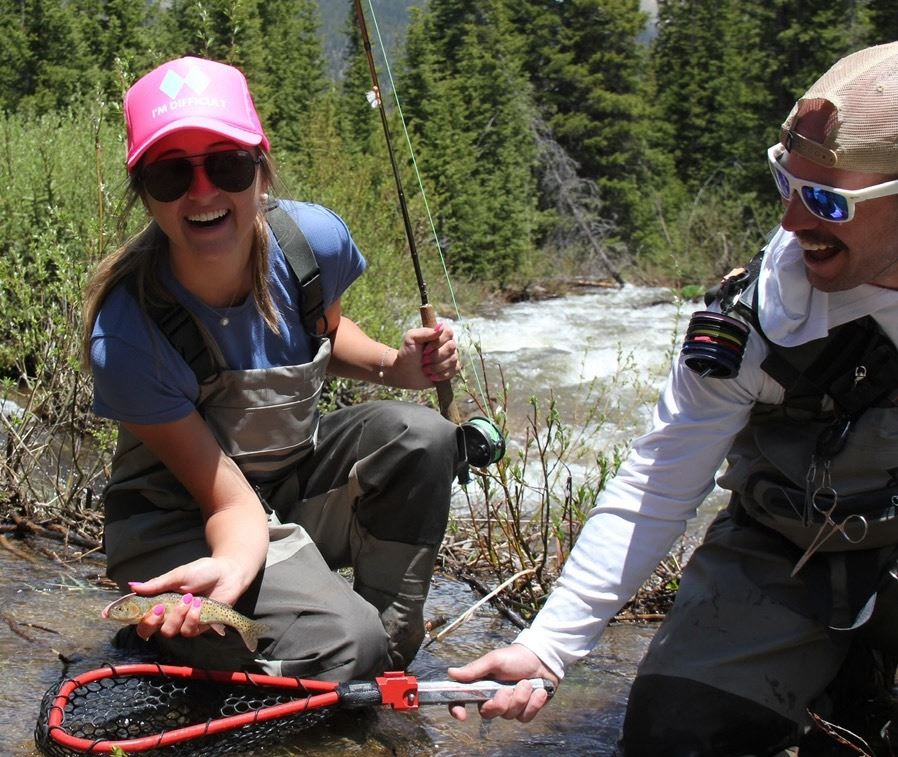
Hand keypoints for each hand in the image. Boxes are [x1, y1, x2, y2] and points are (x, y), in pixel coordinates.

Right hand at [127, 556, 243, 641]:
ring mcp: (182, 623)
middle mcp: (167, 615)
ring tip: (190, 599)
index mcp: (158, 601)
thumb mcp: (178, 575)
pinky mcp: (198, 628)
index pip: (135, 614)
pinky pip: (188, 631)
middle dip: (150, 622)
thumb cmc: (202, 571)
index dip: (120, 616)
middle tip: (159, 608)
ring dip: (178, 616)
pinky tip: (199, 605)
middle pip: (146, 631)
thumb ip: (156, 584)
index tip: (106, 614)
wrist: (228, 573)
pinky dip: (192, 618)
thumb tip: (132, 586)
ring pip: (168, 632)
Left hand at [394, 322, 459, 388]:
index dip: (437, 342)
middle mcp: (447, 343)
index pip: (448, 332)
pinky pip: (454, 370)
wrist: (405, 373)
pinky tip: (432, 376)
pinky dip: (441, 374)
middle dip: (435, 356)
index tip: (425, 350)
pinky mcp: (452, 369)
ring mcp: (451, 356)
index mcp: (438, 334)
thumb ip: (424, 332)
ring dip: (436, 367)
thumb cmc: (407, 354)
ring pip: (453, 360)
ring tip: (425, 369)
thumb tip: (440, 327)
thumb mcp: (411, 339)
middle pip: (451, 347)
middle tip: (423, 360)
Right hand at [447, 644, 558, 721]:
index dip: (457, 710)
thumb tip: (451, 673)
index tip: (462, 715)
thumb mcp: (494, 659)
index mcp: (481, 685)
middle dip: (500, 702)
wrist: (543, 659)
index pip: (462, 700)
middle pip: (488, 713)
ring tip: (527, 683)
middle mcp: (493, 698)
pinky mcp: (525, 711)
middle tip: (508, 689)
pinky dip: (534, 703)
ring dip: (521, 698)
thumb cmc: (516, 657)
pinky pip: (525, 717)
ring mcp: (509, 706)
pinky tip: (538, 691)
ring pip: (508, 715)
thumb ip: (474, 669)